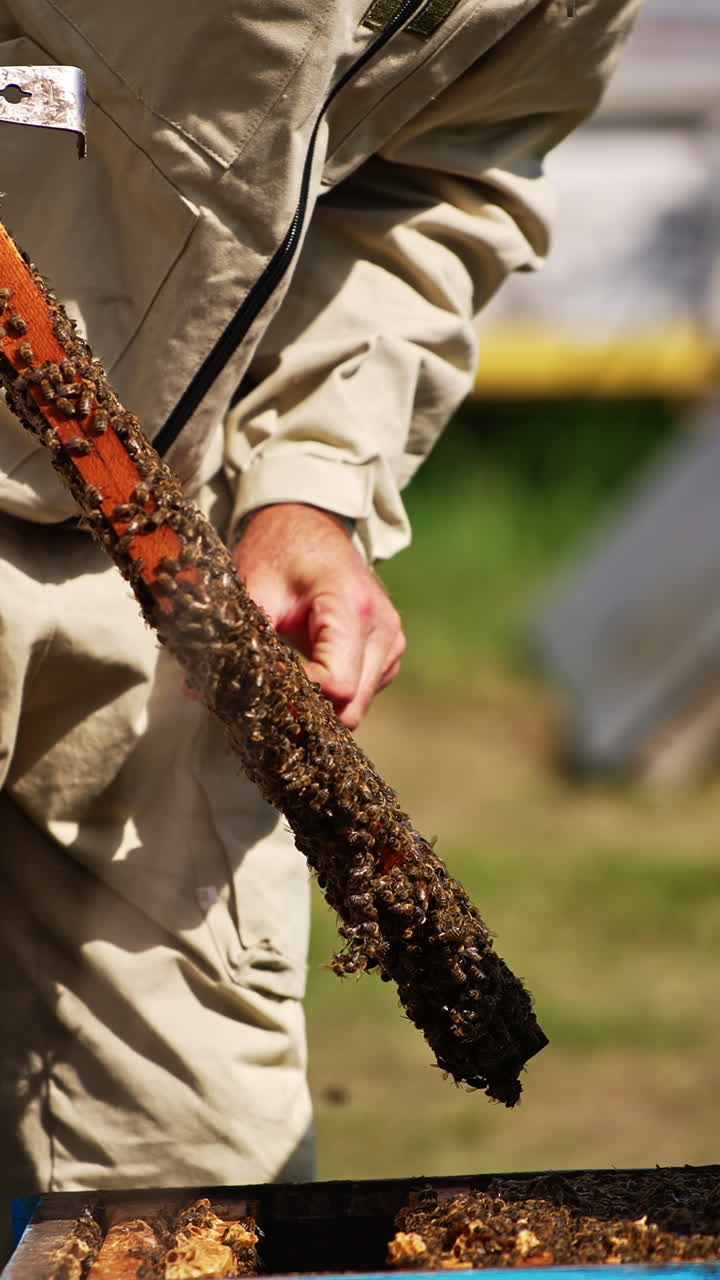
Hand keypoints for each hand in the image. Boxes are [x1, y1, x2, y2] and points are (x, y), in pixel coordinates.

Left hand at [232, 503, 404, 728]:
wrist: (309, 526)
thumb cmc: (280, 553)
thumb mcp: (253, 588)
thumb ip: (236, 639)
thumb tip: (197, 690)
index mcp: (353, 607)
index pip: (336, 684)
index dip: (298, 700)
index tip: (261, 695)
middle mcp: (383, 629)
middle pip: (350, 706)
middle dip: (307, 713)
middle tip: (264, 704)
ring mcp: (391, 644)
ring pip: (356, 707)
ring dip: (320, 708)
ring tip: (283, 686)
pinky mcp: (388, 654)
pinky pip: (361, 695)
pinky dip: (333, 698)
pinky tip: (305, 676)